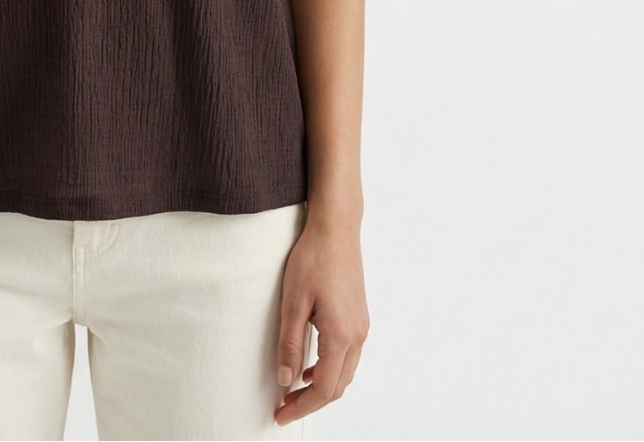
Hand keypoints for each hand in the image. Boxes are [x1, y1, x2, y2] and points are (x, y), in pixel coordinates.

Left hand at [273, 215, 369, 426]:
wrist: (336, 229)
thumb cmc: (314, 258)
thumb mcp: (293, 302)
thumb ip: (290, 344)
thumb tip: (286, 380)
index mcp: (341, 335)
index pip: (324, 389)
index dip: (302, 407)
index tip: (281, 414)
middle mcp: (357, 335)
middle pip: (338, 386)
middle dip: (312, 402)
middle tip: (285, 407)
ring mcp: (361, 326)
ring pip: (345, 372)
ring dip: (322, 387)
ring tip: (294, 390)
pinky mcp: (358, 316)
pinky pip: (347, 355)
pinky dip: (330, 369)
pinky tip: (311, 365)